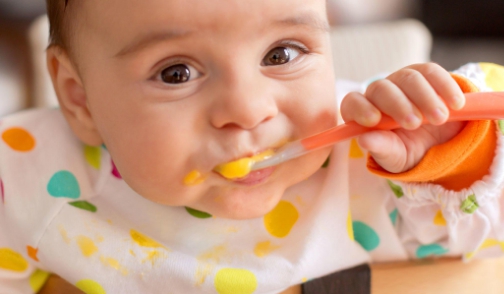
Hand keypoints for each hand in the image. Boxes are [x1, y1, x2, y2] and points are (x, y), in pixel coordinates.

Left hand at [340, 63, 466, 172]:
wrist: (439, 145)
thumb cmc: (408, 152)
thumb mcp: (396, 157)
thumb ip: (381, 149)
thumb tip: (364, 141)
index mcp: (364, 114)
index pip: (352, 103)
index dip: (360, 108)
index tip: (374, 120)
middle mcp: (379, 94)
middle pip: (381, 88)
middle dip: (398, 105)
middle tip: (415, 124)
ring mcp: (401, 81)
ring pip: (408, 78)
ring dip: (425, 98)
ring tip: (439, 118)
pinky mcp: (425, 74)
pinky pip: (432, 72)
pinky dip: (444, 87)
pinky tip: (455, 104)